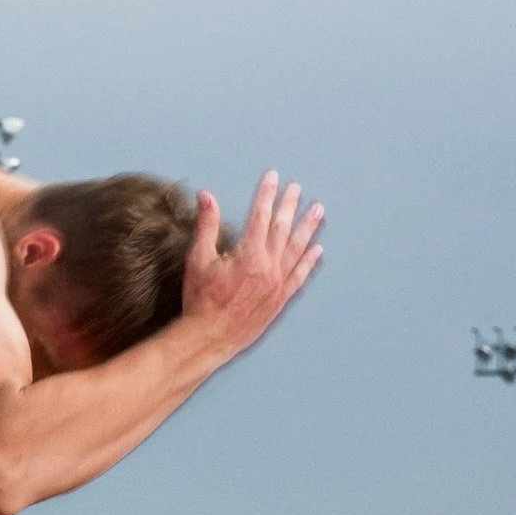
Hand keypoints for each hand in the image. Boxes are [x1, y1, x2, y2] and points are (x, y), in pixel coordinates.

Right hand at [181, 171, 323, 359]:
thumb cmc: (201, 301)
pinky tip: (318, 250)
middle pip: (283, 227)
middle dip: (290, 204)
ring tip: (317, 210)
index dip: (267, 194)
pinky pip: (300, 275)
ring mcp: (278, 282)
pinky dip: (310, 261)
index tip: (273, 177)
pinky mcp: (280, 298)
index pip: (261, 215)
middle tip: (297, 188)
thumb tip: (206, 196)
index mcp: (249, 253)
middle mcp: (269, 265)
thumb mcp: (198, 259)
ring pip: (297, 248)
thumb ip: (206, 225)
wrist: (210, 337)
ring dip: (308, 227)